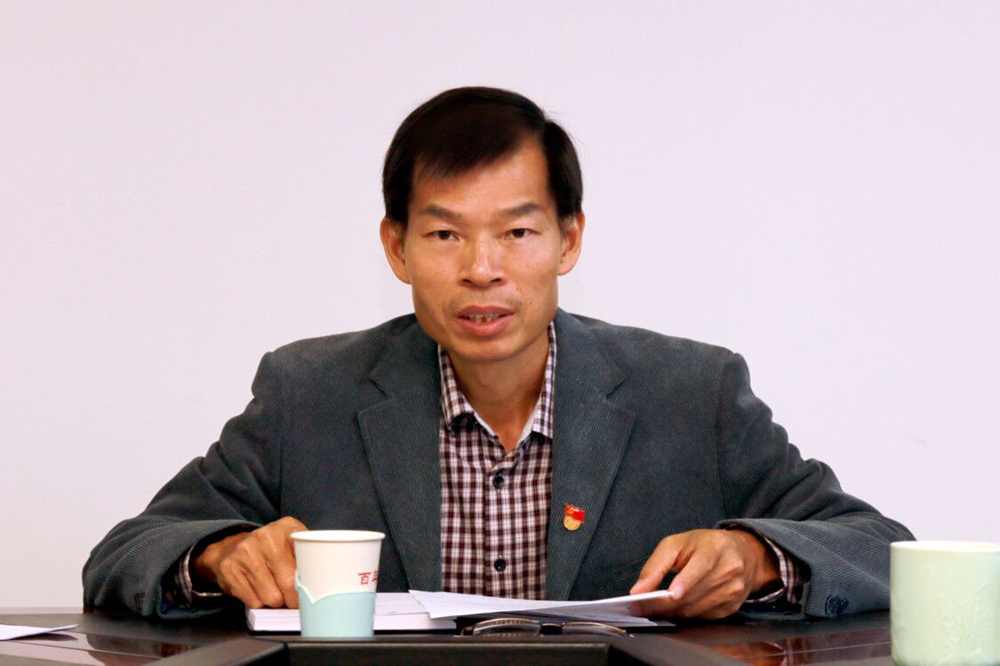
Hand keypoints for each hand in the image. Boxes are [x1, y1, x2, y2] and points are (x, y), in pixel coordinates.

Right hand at [193, 516, 306, 608]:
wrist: (232, 547)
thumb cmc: (272, 551)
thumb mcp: (293, 544)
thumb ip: (308, 558)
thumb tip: (321, 585)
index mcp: (286, 527)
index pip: (306, 562)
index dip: (309, 583)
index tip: (310, 593)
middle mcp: (264, 536)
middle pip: (288, 584)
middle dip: (293, 599)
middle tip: (293, 599)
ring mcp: (244, 551)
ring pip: (271, 597)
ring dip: (276, 601)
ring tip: (274, 592)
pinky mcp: (229, 568)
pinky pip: (253, 601)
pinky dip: (259, 602)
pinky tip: (257, 591)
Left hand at [629, 528, 780, 618]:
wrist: (741, 554)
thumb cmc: (704, 546)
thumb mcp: (677, 544)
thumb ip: (656, 565)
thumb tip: (638, 590)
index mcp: (715, 547)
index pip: (702, 566)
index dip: (686, 582)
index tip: (671, 594)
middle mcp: (730, 569)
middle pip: (694, 593)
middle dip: (664, 603)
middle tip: (641, 608)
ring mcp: (734, 590)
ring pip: (697, 609)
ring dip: (672, 612)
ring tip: (653, 609)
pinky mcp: (734, 606)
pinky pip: (703, 617)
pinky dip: (685, 615)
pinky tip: (674, 609)